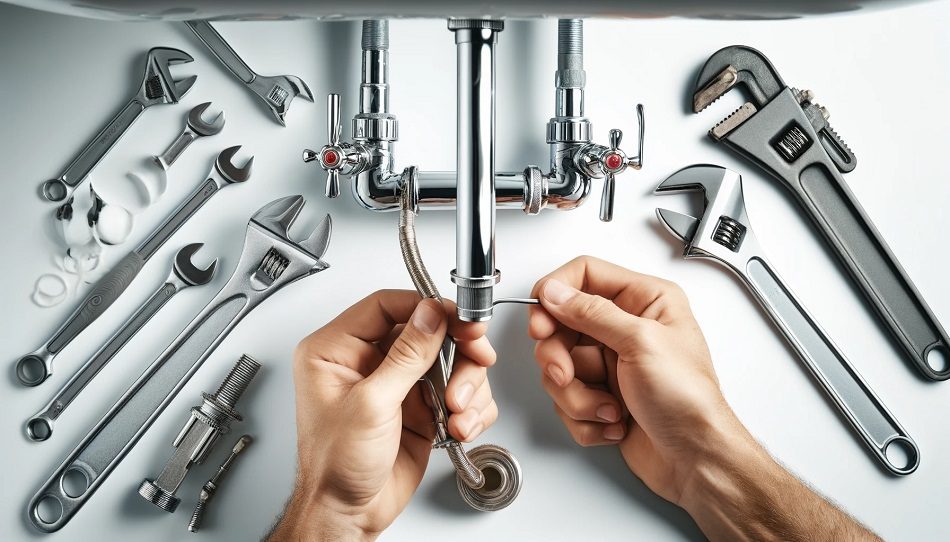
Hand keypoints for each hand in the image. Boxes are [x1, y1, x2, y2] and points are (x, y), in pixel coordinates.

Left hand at [270, 290, 498, 540]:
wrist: (348, 514)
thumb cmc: (335, 467)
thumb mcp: (371, 404)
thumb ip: (406, 356)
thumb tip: (429, 315)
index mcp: (336, 350)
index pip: (386, 306)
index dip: (426, 307)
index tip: (457, 316)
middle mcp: (367, 362)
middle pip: (427, 332)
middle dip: (458, 349)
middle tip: (478, 355)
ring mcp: (396, 384)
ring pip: (449, 361)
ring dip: (466, 384)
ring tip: (459, 409)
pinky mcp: (420, 406)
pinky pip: (458, 391)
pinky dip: (470, 408)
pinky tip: (460, 425)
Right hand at [529, 257, 879, 540]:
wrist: (695, 459)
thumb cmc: (688, 401)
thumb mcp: (641, 343)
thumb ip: (592, 312)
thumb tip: (555, 292)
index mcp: (645, 300)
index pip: (584, 275)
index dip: (555, 294)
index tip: (541, 320)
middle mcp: (625, 327)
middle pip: (562, 325)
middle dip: (559, 357)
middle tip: (565, 373)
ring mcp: (611, 363)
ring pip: (560, 367)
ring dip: (578, 395)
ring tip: (608, 408)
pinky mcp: (601, 395)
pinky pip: (567, 398)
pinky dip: (585, 417)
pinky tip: (614, 421)